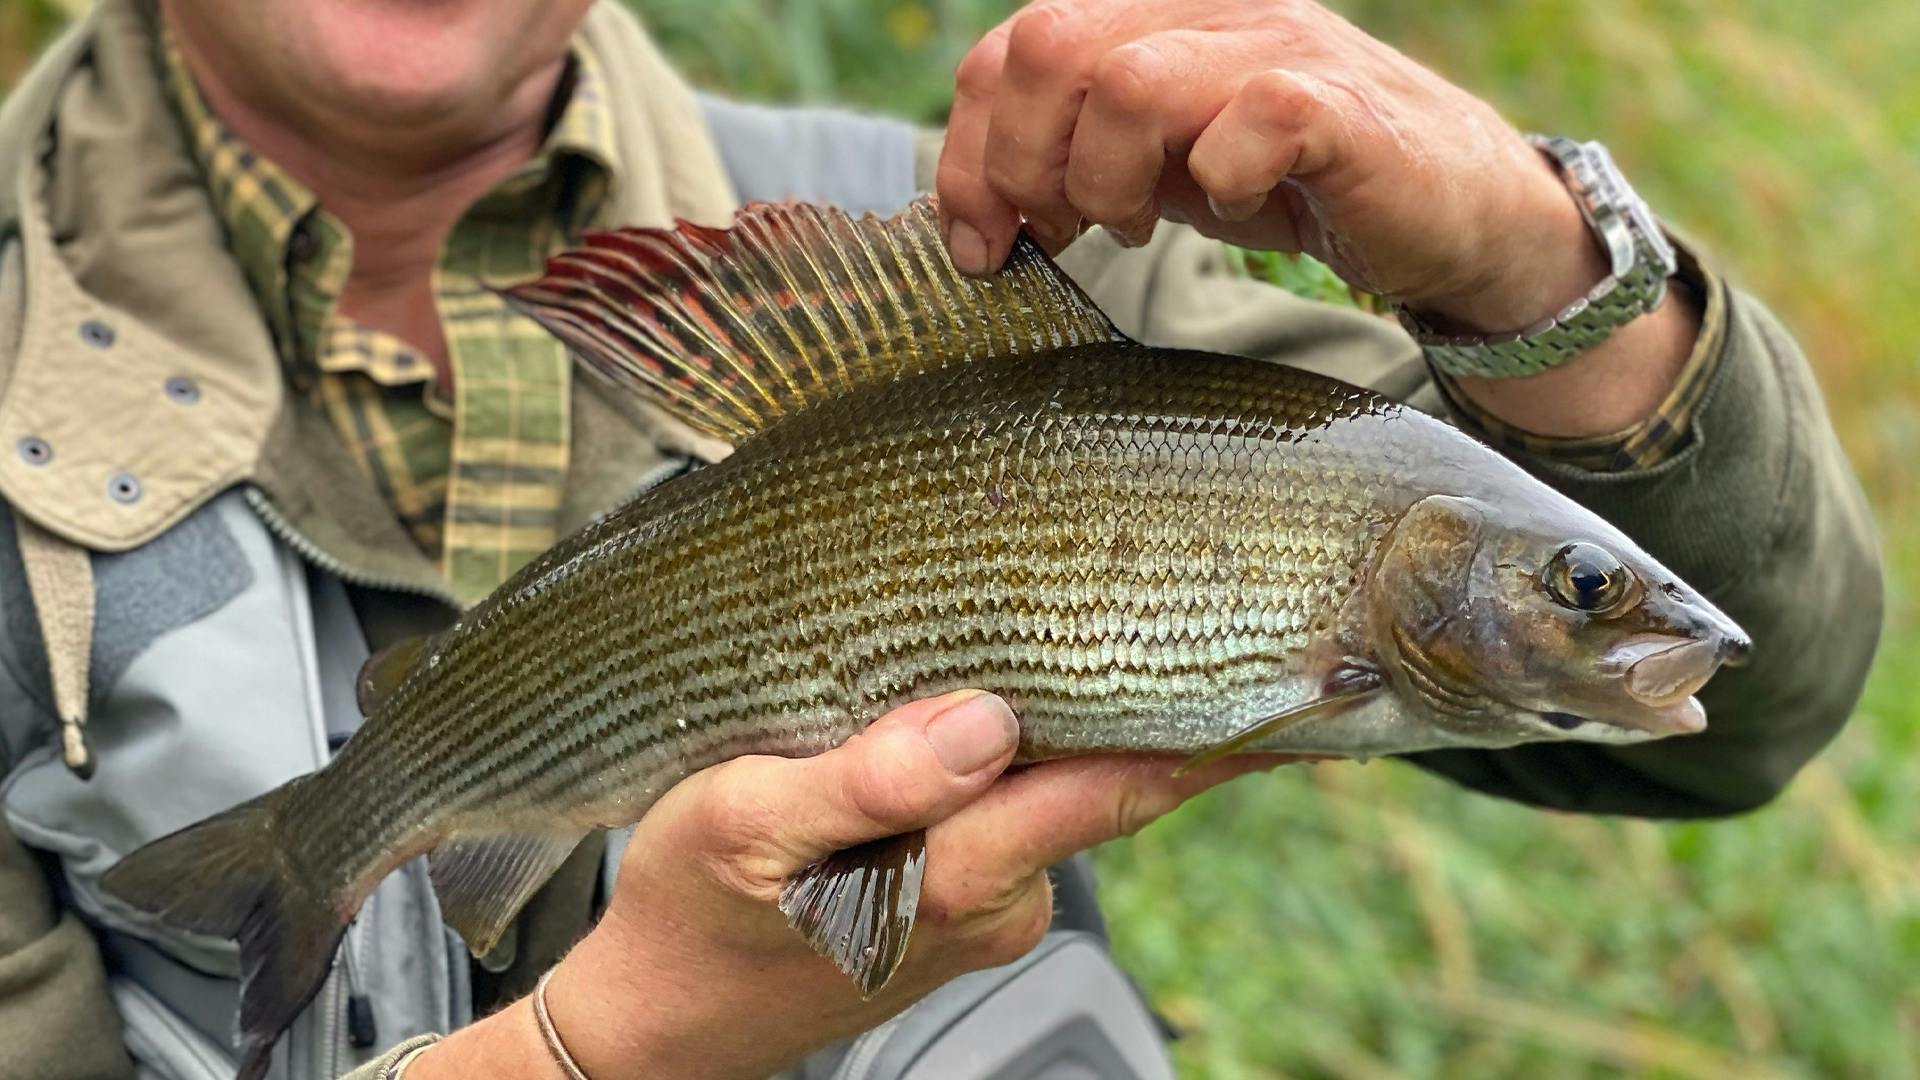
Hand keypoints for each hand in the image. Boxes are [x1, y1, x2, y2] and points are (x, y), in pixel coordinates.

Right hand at [407, 690, 1287, 1079]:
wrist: (660, 1020)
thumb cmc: (690, 911)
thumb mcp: (741, 825)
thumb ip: (867, 781)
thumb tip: (982, 722)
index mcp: (956, 872)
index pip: (1119, 785)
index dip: (1216, 731)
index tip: (1300, 674)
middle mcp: (997, 900)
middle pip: (1111, 782)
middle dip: (1173, 706)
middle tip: (1233, 608)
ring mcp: (987, 912)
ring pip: (1068, 797)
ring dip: (1094, 724)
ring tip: (1117, 624)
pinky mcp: (964, 911)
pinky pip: (1028, 819)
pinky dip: (1037, 761)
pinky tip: (1012, 708)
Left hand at [937, 0, 1599, 332]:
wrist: (1453, 214)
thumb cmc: (1298, 186)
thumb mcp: (1163, 167)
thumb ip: (1077, 156)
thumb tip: (973, 207)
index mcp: (1148, 22)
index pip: (1010, 49)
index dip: (969, 152)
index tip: (985, 242)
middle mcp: (1205, 13)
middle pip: (1047, 44)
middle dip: (1023, 163)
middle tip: (1062, 233)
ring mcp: (1274, 48)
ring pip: (1127, 81)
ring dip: (1107, 181)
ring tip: (1141, 225)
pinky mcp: (1337, 107)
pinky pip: (1247, 122)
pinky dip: (1222, 186)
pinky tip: (1239, 209)